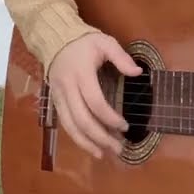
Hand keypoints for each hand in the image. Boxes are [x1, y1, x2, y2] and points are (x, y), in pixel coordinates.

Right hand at [46, 31, 141, 159]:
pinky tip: (90, 146)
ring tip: (104, 154)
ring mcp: (58, 96)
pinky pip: (65, 124)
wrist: (55, 39)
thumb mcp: (104, 42)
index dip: (110, 117)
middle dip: (101, 137)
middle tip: (118, 148)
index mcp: (81, 73)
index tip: (125, 126)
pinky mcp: (55, 101)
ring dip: (87, 143)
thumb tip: (138, 72)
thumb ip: (121, 57)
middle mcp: (67, 88)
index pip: (95, 102)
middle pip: (82, 119)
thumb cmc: (84, 41)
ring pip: (70, 126)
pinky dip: (77, 138)